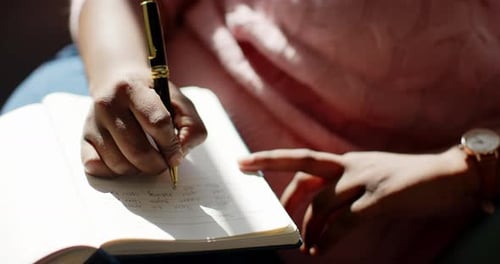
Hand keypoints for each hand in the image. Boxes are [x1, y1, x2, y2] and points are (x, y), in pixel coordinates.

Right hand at [81, 72, 206, 176]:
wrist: (117, 80)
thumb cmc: (153, 95)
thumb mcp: (179, 102)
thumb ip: (191, 126)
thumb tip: (180, 154)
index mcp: (134, 88)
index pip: (157, 123)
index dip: (171, 146)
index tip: (176, 157)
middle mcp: (108, 104)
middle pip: (137, 150)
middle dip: (156, 165)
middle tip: (164, 164)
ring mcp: (93, 122)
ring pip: (119, 163)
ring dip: (139, 170)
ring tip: (147, 160)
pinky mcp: (84, 137)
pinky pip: (97, 167)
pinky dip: (115, 171)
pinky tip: (127, 161)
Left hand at [239, 148, 478, 255]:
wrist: (449, 176)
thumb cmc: (407, 181)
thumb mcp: (371, 178)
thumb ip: (345, 188)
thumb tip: (319, 210)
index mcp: (347, 161)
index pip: (303, 159)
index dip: (271, 159)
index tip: (245, 161)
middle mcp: (351, 166)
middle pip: (304, 171)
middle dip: (282, 193)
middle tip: (273, 218)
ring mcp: (365, 180)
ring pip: (323, 204)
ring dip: (311, 229)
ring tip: (307, 247)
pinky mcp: (380, 199)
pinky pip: (345, 222)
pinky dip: (330, 238)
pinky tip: (321, 250)